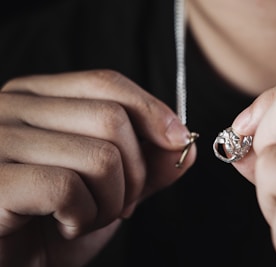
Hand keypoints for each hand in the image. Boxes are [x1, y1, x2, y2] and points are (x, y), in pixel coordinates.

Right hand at [0, 70, 195, 266]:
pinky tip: (64, 227)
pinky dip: (83, 218)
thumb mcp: (109, 188)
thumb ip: (146, 164)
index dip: (152, 110)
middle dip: (135, 172)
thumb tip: (183, 144)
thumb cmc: (53, 222)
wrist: (10, 265)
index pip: (106, 83)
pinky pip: (68, 188)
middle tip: (122, 204)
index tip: (179, 141)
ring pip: (100, 156)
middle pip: (111, 118)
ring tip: (88, 218)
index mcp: (38, 99)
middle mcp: (12, 109)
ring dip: (111, 201)